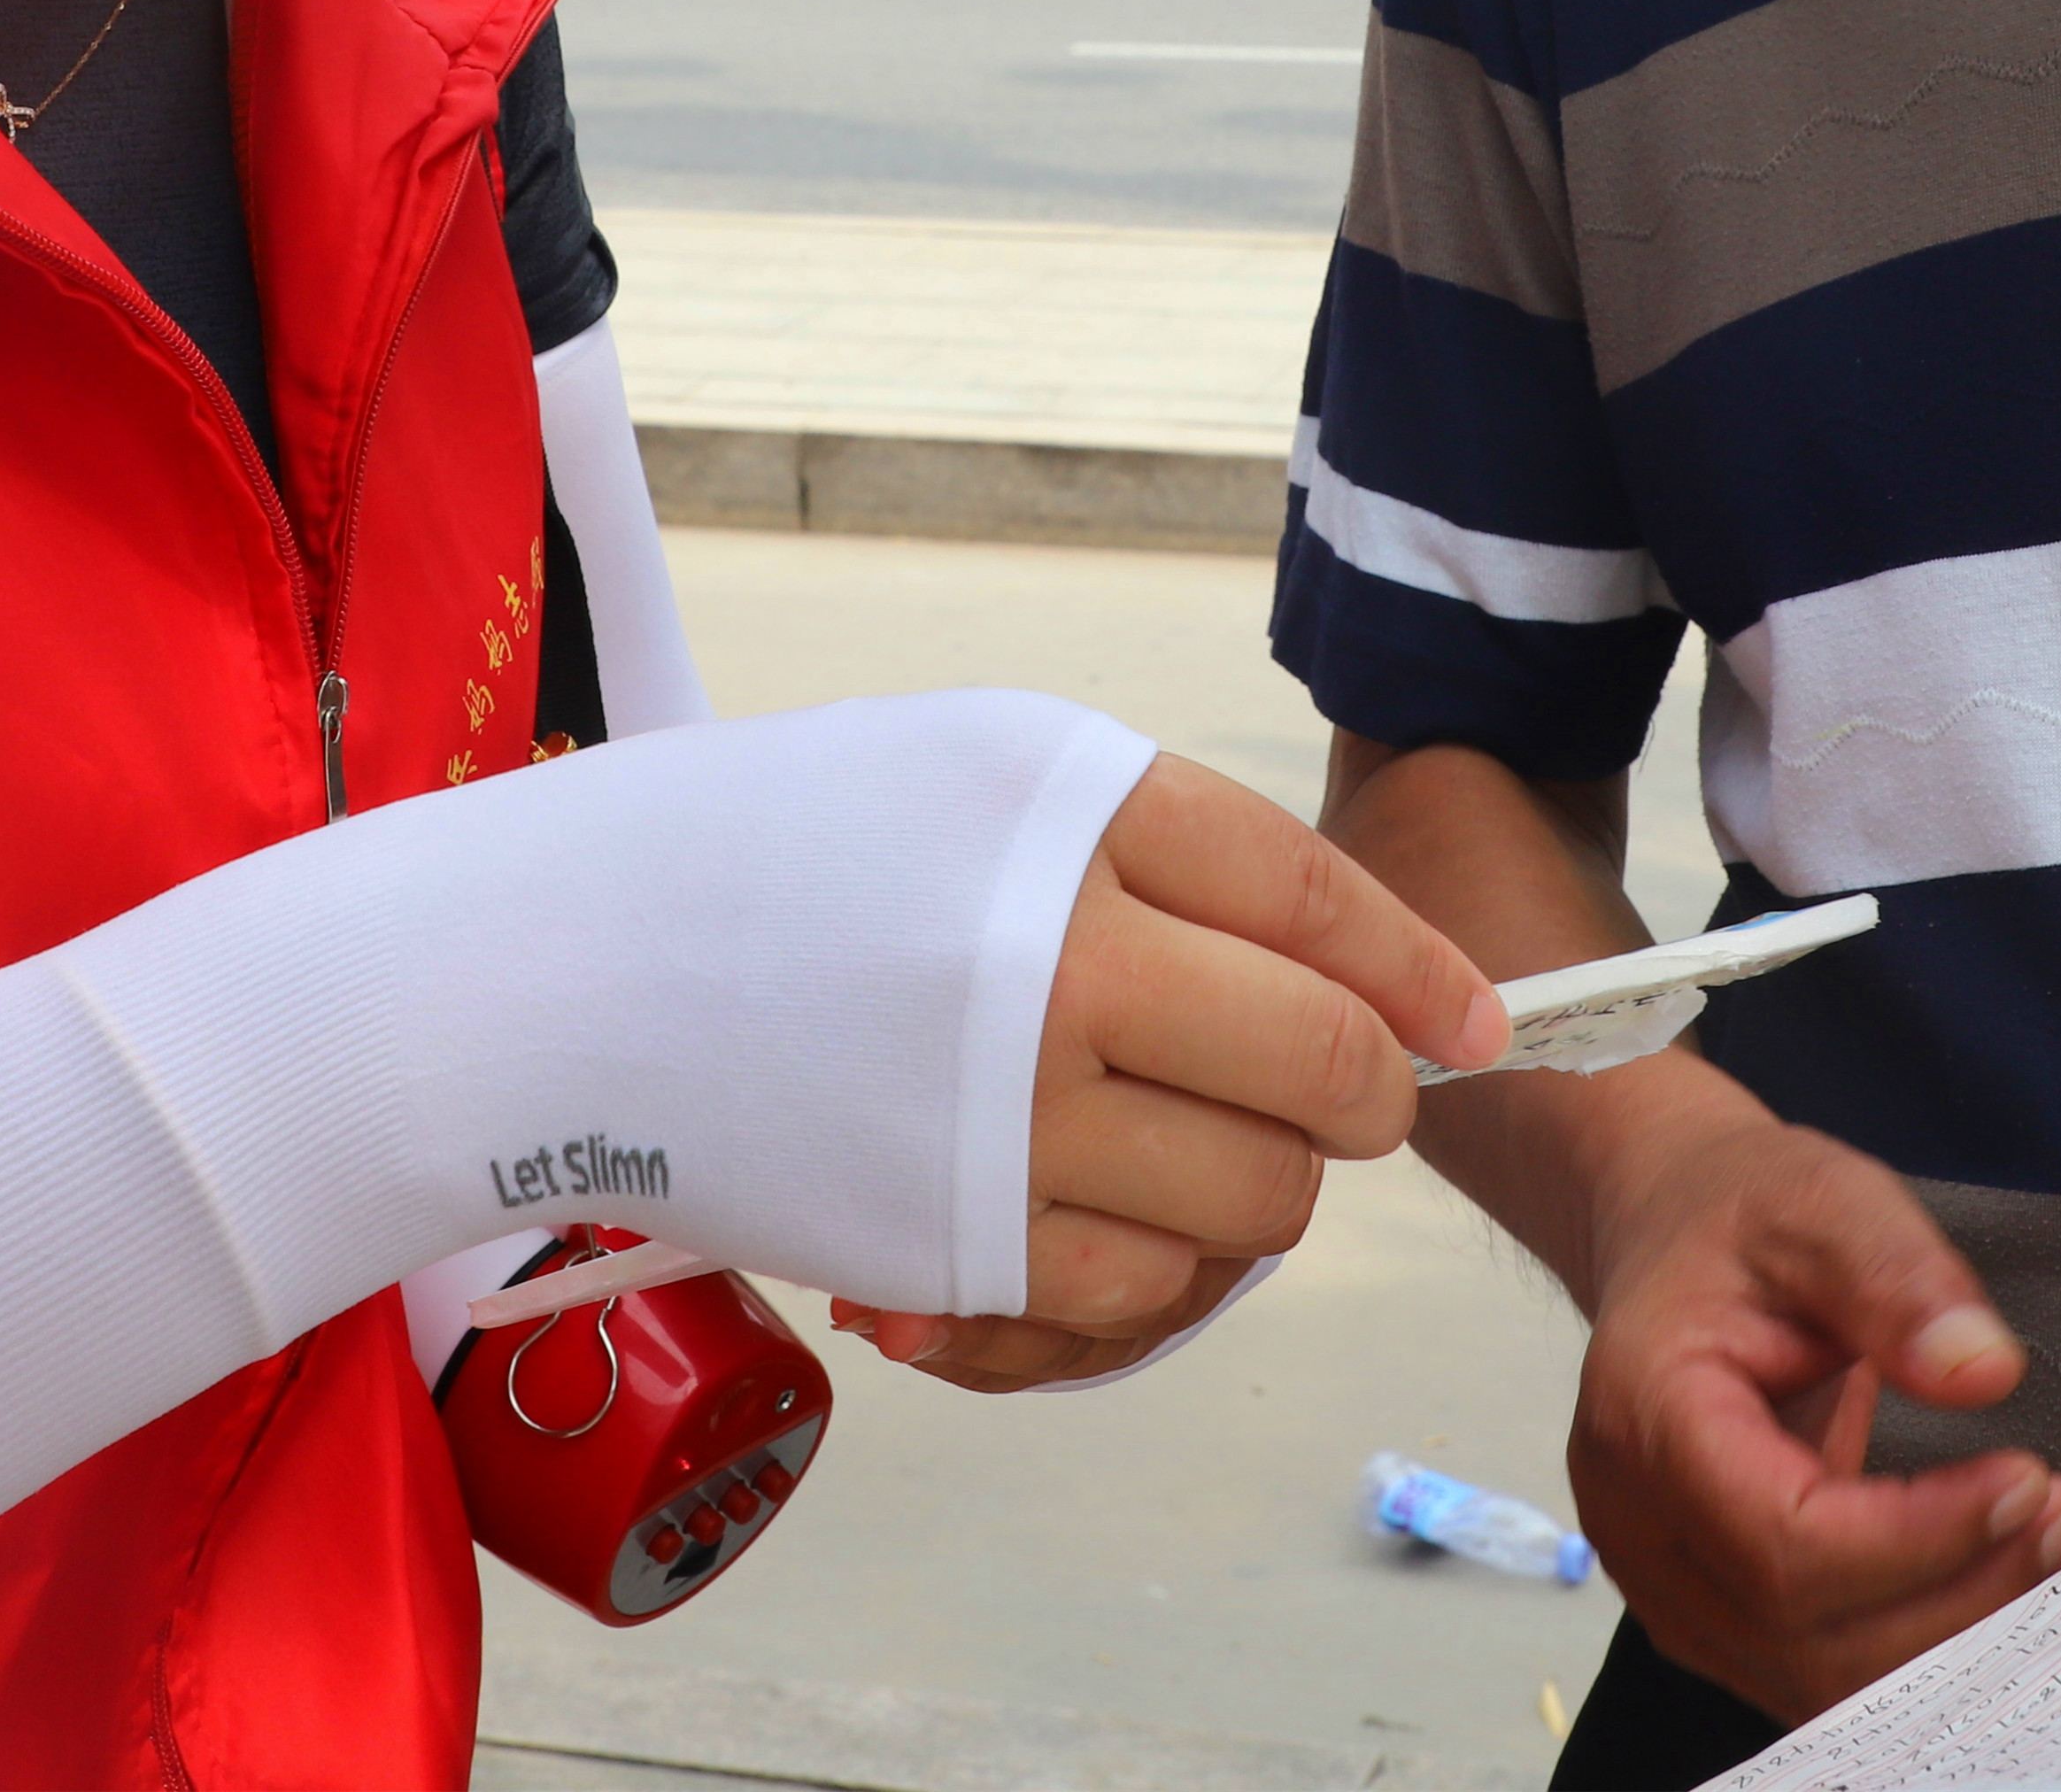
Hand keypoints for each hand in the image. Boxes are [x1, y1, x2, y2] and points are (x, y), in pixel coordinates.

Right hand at [834, 756, 1502, 1394]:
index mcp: (1075, 813)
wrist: (587, 960)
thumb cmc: (804, 848)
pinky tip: (1108, 1200)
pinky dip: (1161, 1261)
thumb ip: (1176, 855)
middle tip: (1345, 1088)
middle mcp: (1059, 960)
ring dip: (1265, 1181)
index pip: (1319, 902)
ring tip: (1194, 1134)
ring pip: (1262, 1199)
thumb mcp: (994, 772)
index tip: (1473, 1019)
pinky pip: (1150, 1287)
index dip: (1423, 972)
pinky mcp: (959, 1240)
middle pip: (1327, 1064)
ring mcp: (1010, 1113)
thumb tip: (1369, 974)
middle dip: (1371, 1089)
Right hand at [1558, 1076, 2060, 1720]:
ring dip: (1959, 1631)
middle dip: (1960, 1592)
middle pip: (1809, 1637)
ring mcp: (1674, 1588)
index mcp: (1648, 1418)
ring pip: (1825, 1678)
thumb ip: (1896, 1278)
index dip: (1918, 1537)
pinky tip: (2011, 1577)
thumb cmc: (1737, 1219)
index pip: (1785, 1542)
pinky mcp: (1722, 1615)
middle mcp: (1642, 1528)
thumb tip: (1981, 1373)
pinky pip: (1829, 1666)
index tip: (2026, 1480)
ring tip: (2057, 1545)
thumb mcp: (1823, 1201)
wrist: (1674, 1237)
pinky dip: (1930, 1640)